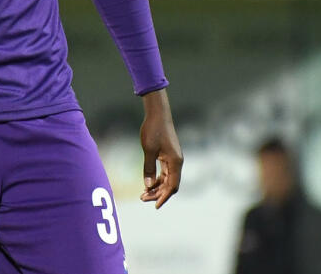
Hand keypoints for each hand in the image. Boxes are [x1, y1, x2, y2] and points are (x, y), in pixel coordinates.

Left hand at [139, 88, 181, 208]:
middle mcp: (177, 162)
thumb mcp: (148, 149)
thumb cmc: (153, 130)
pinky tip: (148, 184)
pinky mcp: (168, 156)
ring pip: (167, 179)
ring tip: (143, 194)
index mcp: (175, 162)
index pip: (172, 186)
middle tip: (143, 198)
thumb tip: (147, 185)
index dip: (164, 197)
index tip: (155, 206)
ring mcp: (173, 159)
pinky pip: (165, 172)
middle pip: (170, 185)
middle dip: (158, 194)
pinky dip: (157, 179)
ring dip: (157, 187)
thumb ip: (148, 168)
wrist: (157, 114)